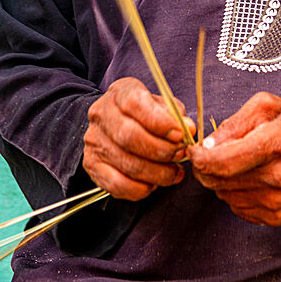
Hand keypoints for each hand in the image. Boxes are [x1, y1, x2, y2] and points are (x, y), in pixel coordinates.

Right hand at [83, 77, 195, 199]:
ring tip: (174, 172)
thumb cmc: (144, 114)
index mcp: (120, 92)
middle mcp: (101, 114)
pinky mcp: (92, 165)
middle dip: (161, 150)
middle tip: (180, 155)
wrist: (115, 126)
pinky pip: (117, 184)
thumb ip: (175, 116)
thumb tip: (189, 128)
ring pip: (127, 163)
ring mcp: (94, 140)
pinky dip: (140, 189)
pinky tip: (154, 184)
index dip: (160, 122)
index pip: (135, 104)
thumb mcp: (162, 106)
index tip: (179, 135)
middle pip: (130, 136)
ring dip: (157, 173)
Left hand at [188, 91, 280, 225]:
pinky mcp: (277, 217)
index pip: (219, 163)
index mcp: (272, 144)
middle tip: (214, 155)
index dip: (199, 158)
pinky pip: (238, 208)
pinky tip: (253, 179)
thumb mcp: (268, 106)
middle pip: (217, 182)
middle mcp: (274, 177)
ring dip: (223, 180)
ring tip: (241, 164)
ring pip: (224, 195)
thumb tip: (209, 145)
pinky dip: (237, 193)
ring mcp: (276, 201)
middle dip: (207, 168)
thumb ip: (234, 123)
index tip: (196, 151)